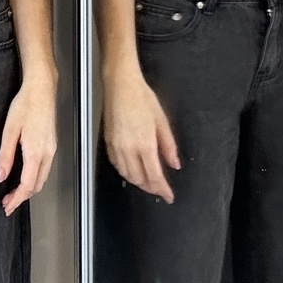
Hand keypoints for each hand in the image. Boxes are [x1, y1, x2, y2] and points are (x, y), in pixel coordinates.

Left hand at [0, 70, 58, 214]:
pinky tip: (24, 176)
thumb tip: (1, 176)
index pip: (28, 185)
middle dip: (22, 197)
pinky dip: (34, 178)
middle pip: (37, 185)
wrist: (42, 89)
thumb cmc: (26, 104)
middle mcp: (47, 153)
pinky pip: (44, 168)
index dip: (17, 199)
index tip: (7, 206)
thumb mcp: (10, 130)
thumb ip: (5, 156)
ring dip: (29, 189)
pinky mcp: (51, 144)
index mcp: (36, 152)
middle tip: (7, 203)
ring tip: (13, 193)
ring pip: (42, 178)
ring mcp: (52, 149)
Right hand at [103, 66, 179, 201]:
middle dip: (150, 188)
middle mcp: (128, 149)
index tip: (169, 196)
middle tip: (160, 190)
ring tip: (148, 183)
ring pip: (126, 174)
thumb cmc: (142, 98)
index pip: (155, 175)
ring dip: (138, 182)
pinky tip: (132, 171)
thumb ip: (168, 145)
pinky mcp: (108, 142)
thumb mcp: (162, 120)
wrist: (120, 85)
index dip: (162, 189)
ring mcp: (116, 147)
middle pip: (139, 179)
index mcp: (144, 143)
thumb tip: (174, 164)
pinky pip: (117, 165)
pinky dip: (126, 172)